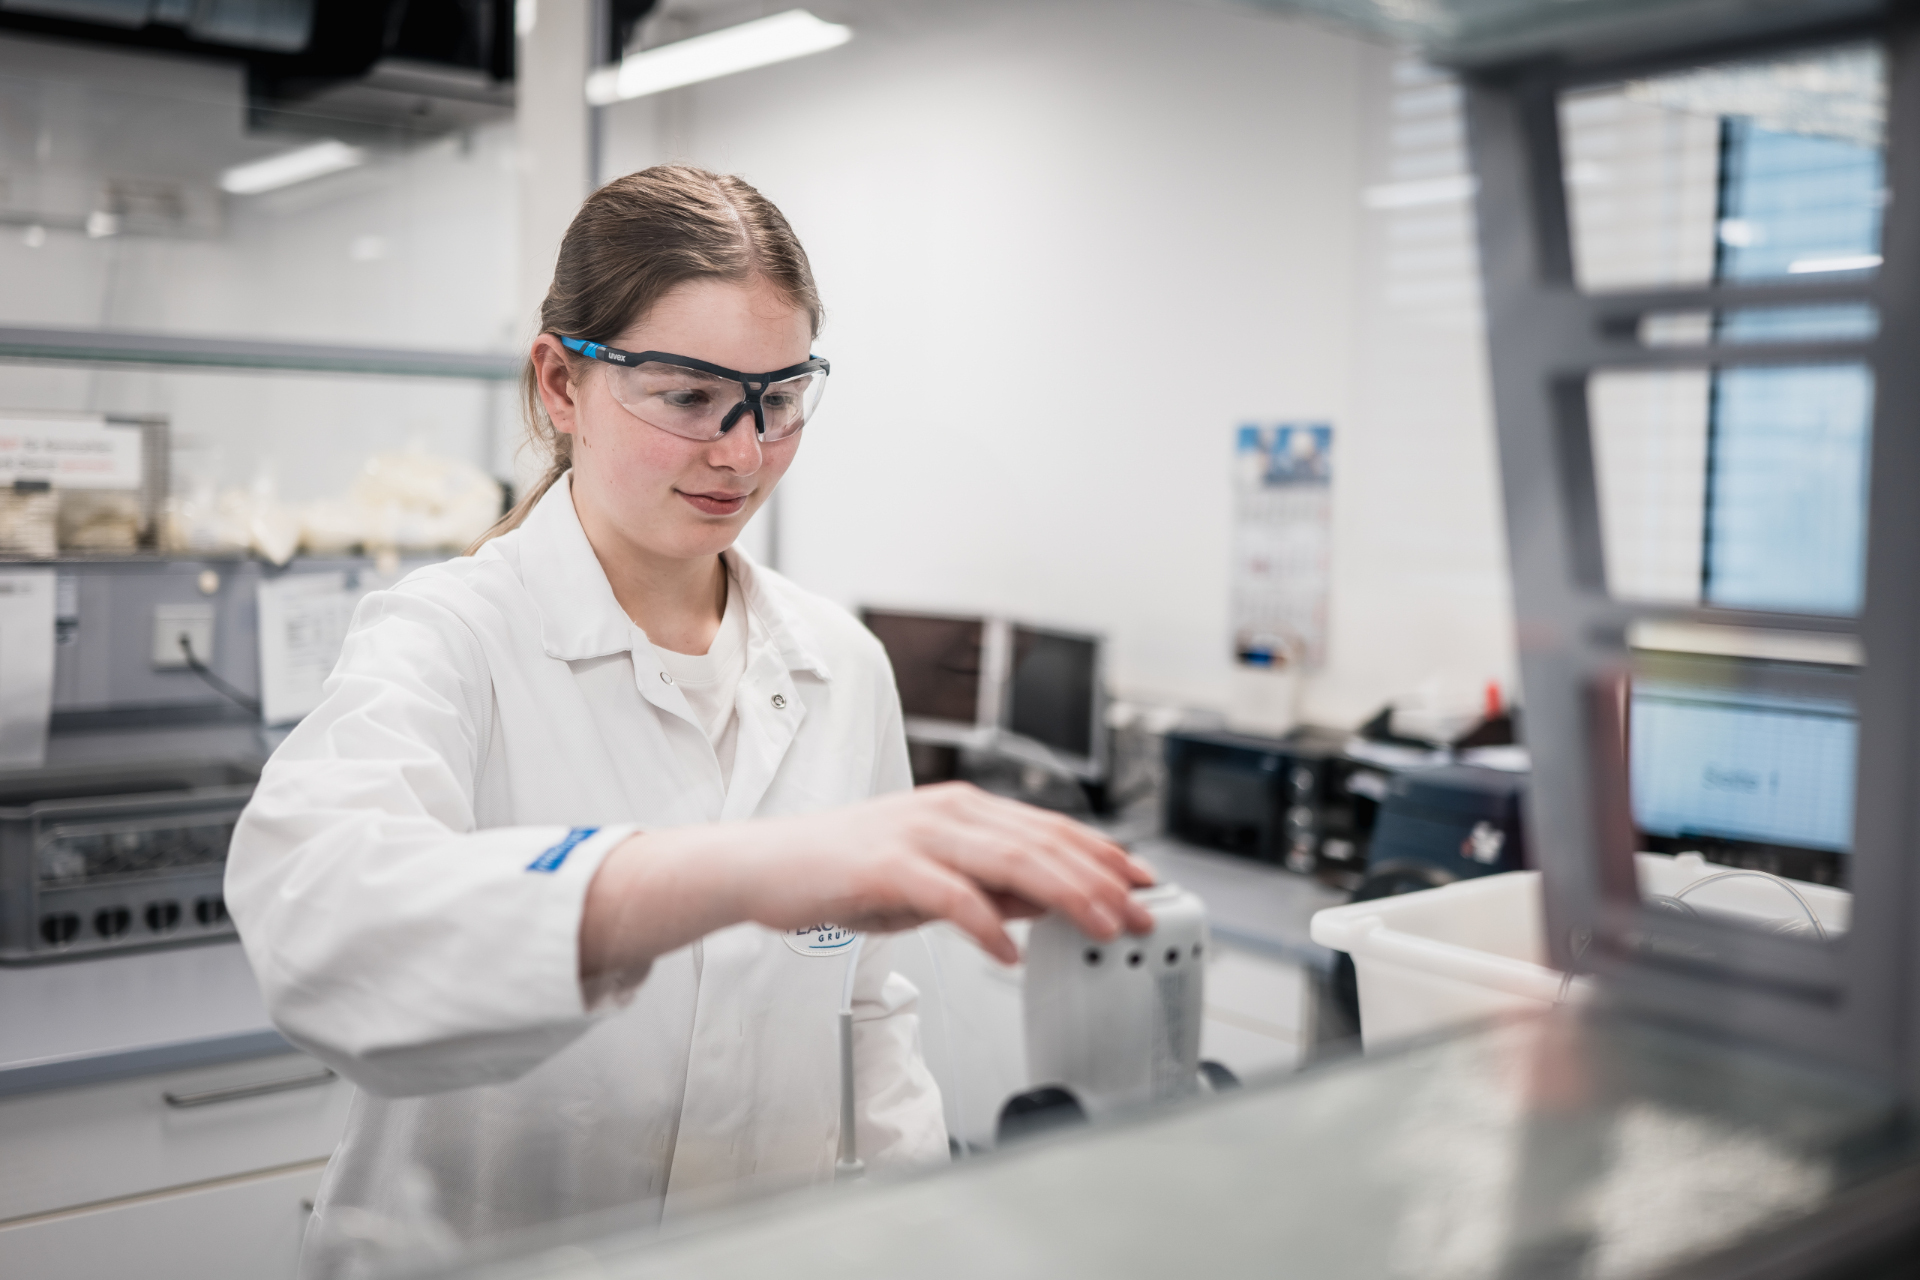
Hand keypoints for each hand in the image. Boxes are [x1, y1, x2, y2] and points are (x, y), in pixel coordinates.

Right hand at [729, 782, 1155, 960]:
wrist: (764, 866)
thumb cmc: (843, 872)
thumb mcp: (930, 879)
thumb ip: (987, 886)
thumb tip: (1045, 904)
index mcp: (962, 809)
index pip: (1050, 827)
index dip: (1104, 853)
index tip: (1145, 882)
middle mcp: (948, 812)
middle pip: (1043, 843)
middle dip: (1100, 881)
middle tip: (1138, 915)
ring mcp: (918, 835)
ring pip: (1010, 860)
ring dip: (1064, 897)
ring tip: (1098, 928)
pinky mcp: (887, 865)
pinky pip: (951, 895)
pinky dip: (986, 924)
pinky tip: (1009, 951)